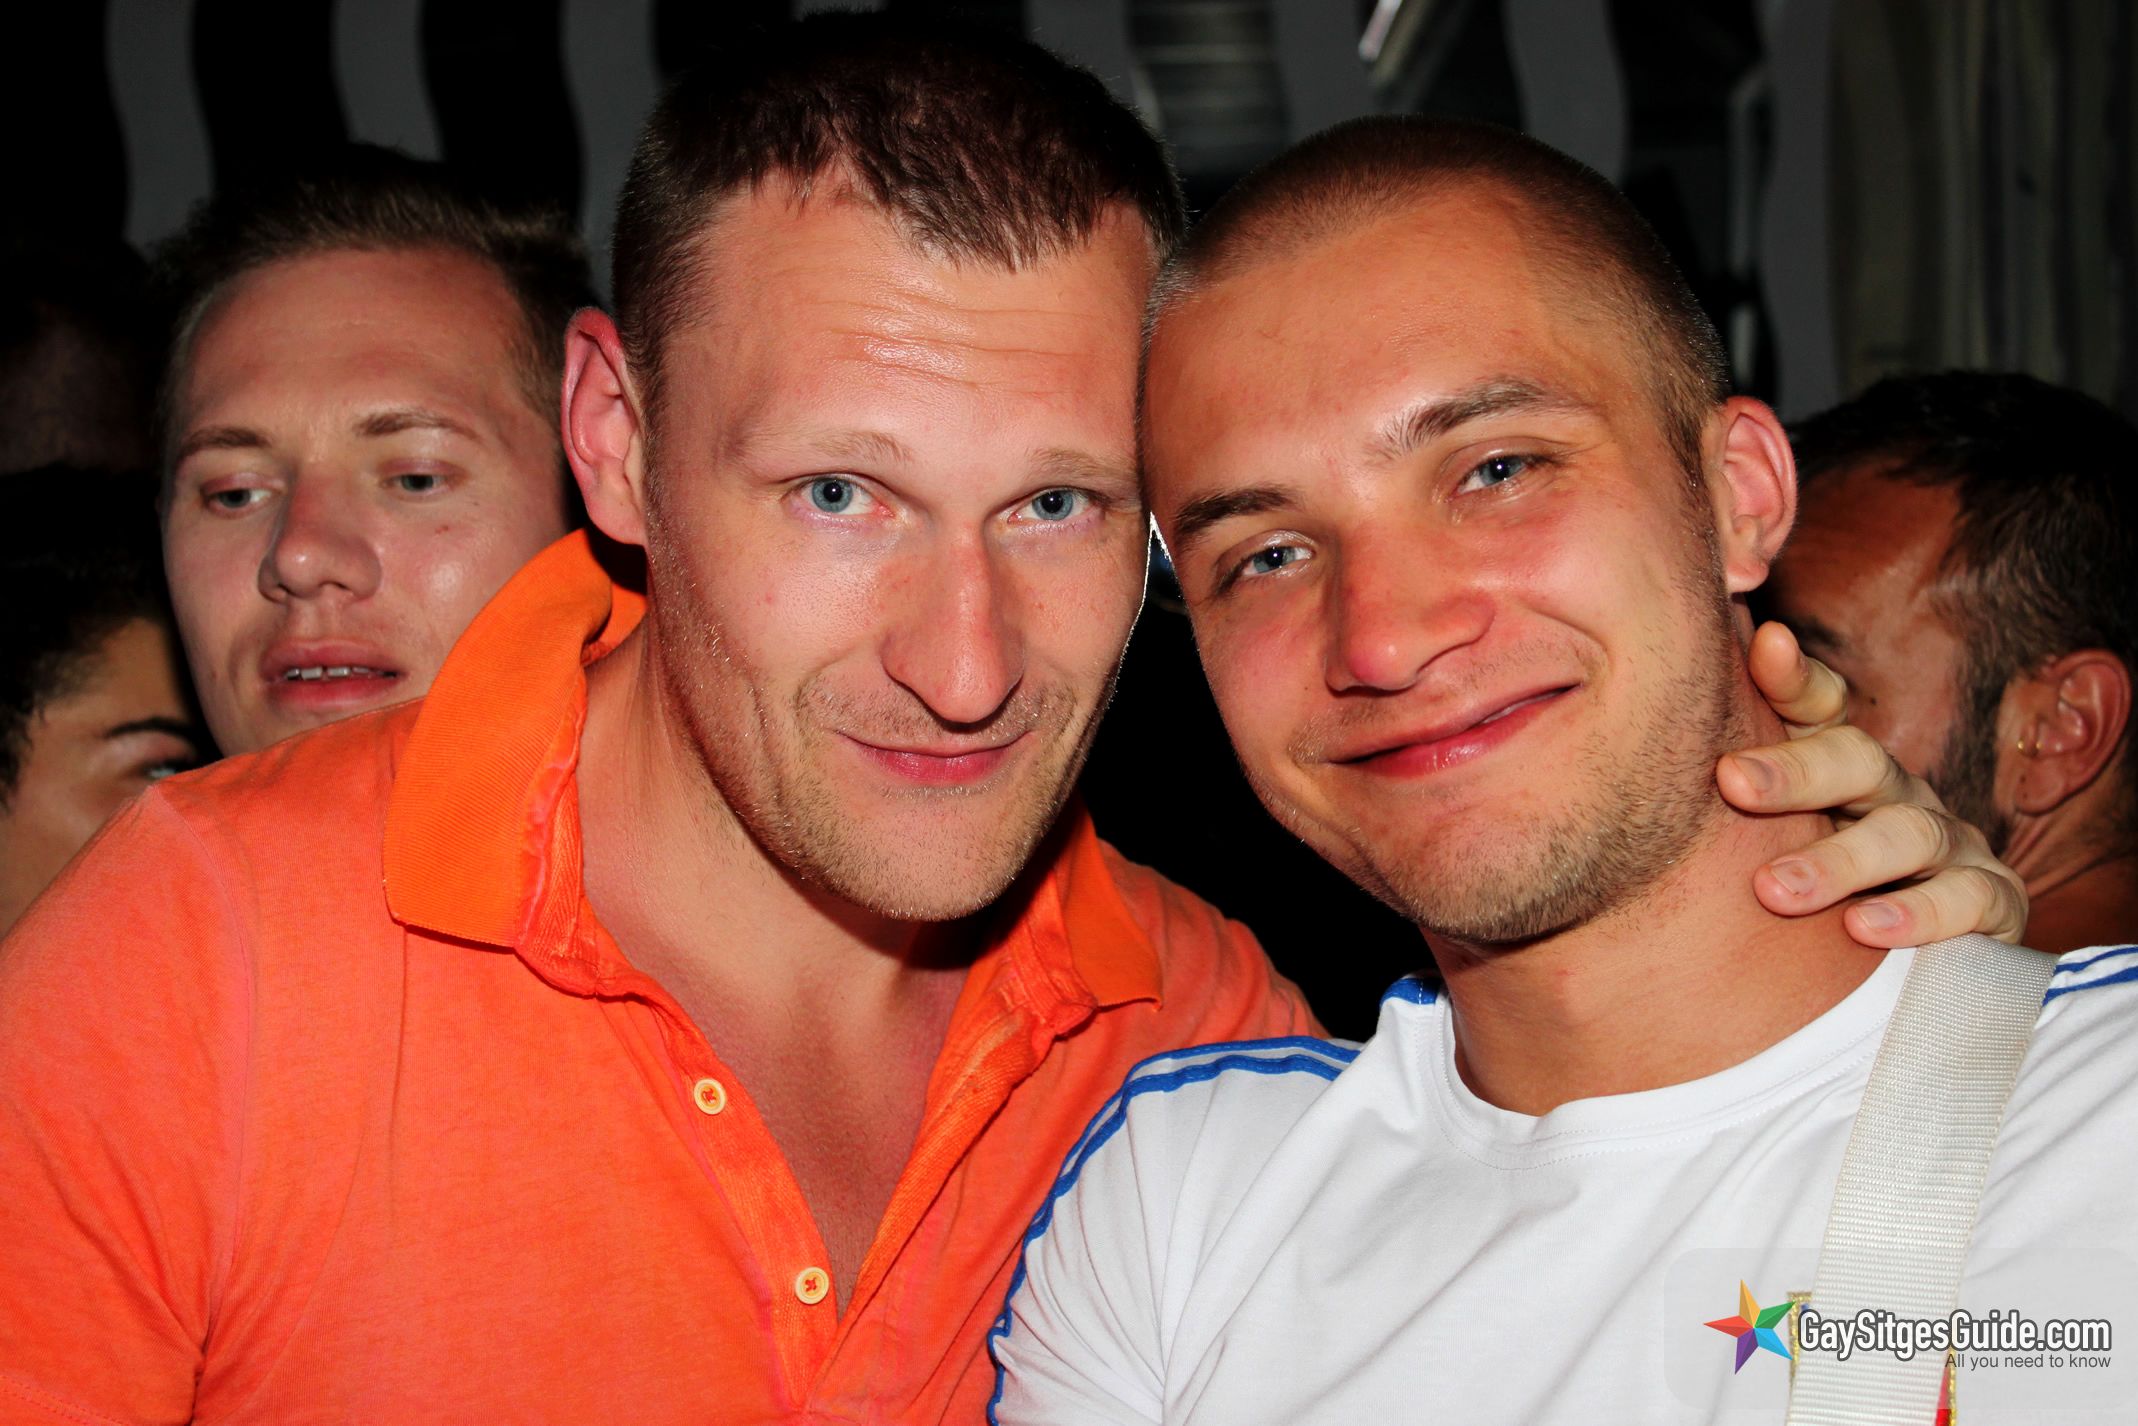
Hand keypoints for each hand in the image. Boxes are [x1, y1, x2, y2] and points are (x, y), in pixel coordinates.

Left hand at [1717, 622, 2027, 945]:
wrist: (1902, 972)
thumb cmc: (1807, 900)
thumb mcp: (1759, 842)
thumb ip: (1722, 790)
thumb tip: (1644, 736)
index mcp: (1837, 771)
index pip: (1819, 709)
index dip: (1794, 679)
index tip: (1765, 647)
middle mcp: (1896, 793)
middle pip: (1858, 759)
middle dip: (1796, 771)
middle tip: (1731, 783)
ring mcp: (1950, 844)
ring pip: (1908, 832)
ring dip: (1840, 860)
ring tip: (1775, 890)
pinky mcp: (1991, 901)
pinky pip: (1969, 898)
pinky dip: (1920, 913)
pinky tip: (1864, 928)